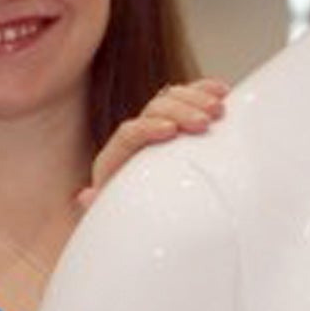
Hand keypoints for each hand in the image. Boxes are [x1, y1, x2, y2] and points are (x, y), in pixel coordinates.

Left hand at [78, 77, 229, 207]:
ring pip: (172, 99)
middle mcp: (137, 137)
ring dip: (195, 99)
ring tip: (218, 110)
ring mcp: (159, 127)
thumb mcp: (119, 214)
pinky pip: (193, 99)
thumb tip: (86, 196)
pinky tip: (223, 93)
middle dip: (179, 111)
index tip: (171, 131)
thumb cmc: (134, 216)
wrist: (149, 218)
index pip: (129, 133)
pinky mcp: (182, 124)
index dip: (148, 128)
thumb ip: (102, 206)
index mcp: (117, 159)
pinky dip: (206, 92)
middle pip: (153, 110)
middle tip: (203, 122)